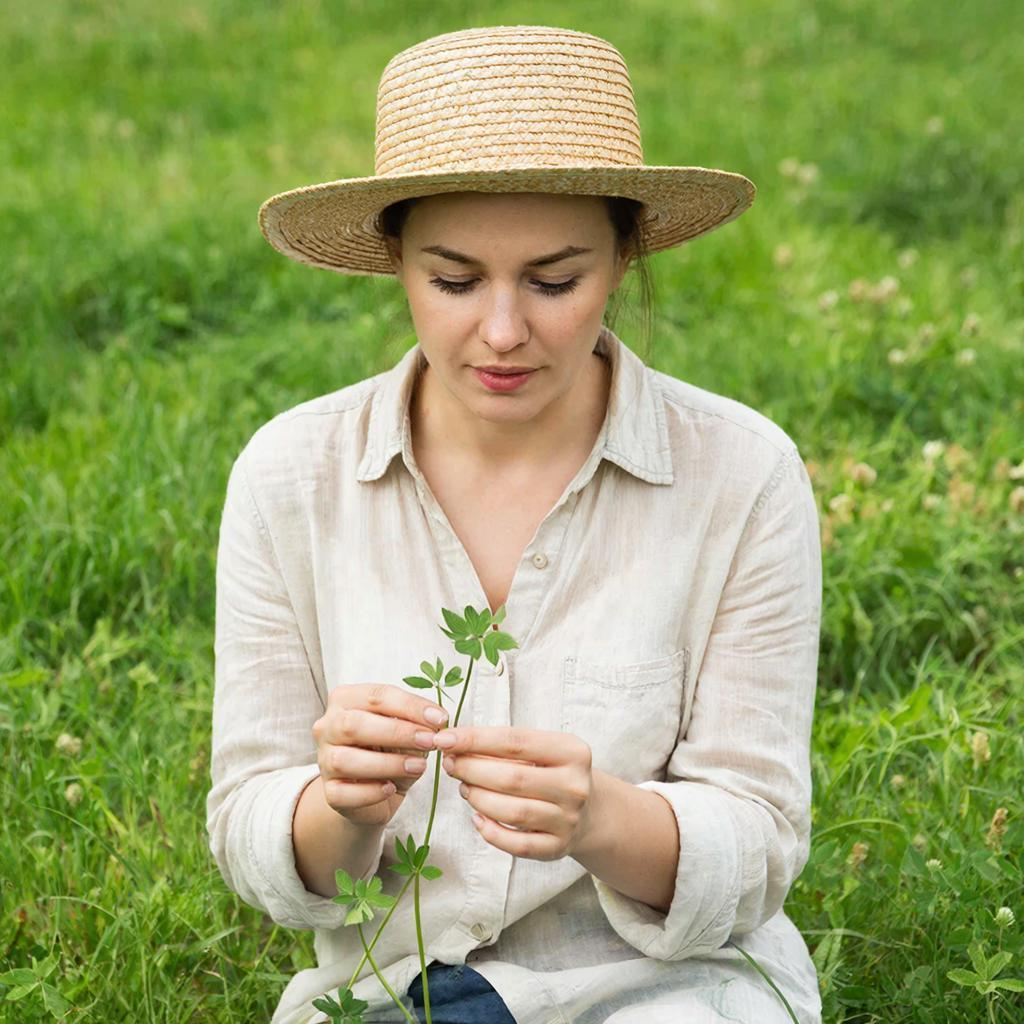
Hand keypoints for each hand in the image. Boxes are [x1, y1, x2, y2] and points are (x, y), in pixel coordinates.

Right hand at [312, 684, 448, 827]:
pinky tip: (391, 788)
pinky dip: (371, 792)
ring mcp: (324, 760)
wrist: (374, 791)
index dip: (410, 706)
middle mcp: (327, 726)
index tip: (440, 718)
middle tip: (430, 741)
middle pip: (354, 724)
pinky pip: (343, 793)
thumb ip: (415, 724)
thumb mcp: (406, 732)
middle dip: (397, 732)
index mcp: (346, 700)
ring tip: (418, 767)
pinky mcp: (328, 792)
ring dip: (388, 763)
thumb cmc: (389, 750)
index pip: (376, 696)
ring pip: (345, 760)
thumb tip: (435, 724)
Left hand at [432, 726, 599, 860]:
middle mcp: (575, 786)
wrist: (589, 811)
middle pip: (512, 778)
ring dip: (478, 798)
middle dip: (471, 769)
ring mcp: (568, 820)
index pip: (516, 741)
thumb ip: (503, 747)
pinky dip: (491, 832)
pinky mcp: (557, 848)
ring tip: (465, 788)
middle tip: (450, 764)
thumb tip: (454, 745)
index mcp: (572, 752)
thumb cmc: (553, 773)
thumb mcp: (540, 751)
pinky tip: (478, 818)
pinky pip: (516, 844)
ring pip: (512, 812)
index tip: (444, 738)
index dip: (475, 739)